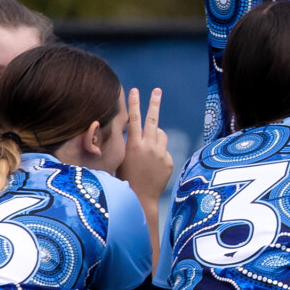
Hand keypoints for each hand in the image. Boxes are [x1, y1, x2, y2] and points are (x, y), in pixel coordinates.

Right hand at [118, 88, 176, 202]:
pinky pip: (164, 151)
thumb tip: (134, 130)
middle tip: (157, 90)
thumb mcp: (121, 158)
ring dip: (155, 135)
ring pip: (161, 135)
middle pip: (153, 119)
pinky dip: (159, 154)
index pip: (134, 119)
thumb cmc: (125, 178)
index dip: (134, 103)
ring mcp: (161, 154)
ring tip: (146, 149)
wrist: (140, 199)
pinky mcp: (169, 161)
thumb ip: (129, 143)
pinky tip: (152, 167)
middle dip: (154, 103)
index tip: (134, 90)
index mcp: (134, 145)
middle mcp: (149, 147)